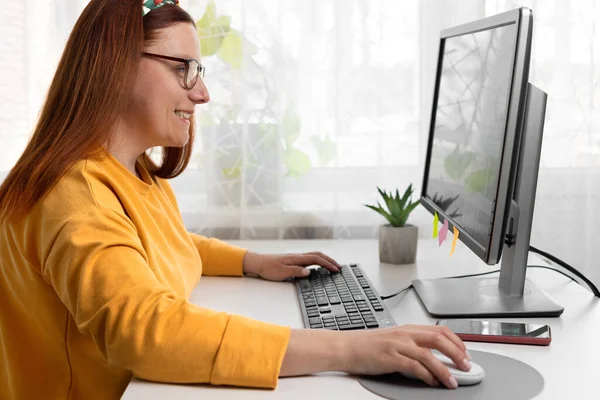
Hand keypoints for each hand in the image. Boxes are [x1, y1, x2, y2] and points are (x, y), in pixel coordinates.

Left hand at [242, 251, 341, 280]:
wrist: (257, 263)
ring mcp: (296, 257)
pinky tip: (318, 266)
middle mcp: (298, 256)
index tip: (336, 269)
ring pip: (314, 256)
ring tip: (332, 266)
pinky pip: (309, 259)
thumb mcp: (281, 272)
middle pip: (318, 255)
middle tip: (339, 267)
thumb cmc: (267, 268)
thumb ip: (296, 271)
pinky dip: (318, 261)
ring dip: (325, 260)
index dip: (328, 264)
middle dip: (330, 260)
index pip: (317, 259)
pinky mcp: (293, 260)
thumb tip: (309, 272)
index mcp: (297, 258)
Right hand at [339, 324, 470, 388]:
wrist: (346, 346)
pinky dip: (427, 375)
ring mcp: (398, 345)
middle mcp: (405, 334)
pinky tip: (432, 382)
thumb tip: (432, 356)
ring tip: (452, 381)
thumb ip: (412, 344)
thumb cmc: (367, 345)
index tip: (465, 354)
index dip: (456, 342)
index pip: (439, 330)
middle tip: (466, 367)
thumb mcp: (394, 339)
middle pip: (438, 339)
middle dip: (456, 354)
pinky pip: (414, 367)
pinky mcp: (390, 357)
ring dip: (444, 370)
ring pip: (429, 355)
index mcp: (408, 328)